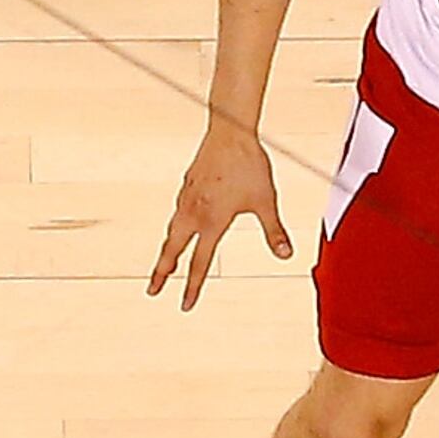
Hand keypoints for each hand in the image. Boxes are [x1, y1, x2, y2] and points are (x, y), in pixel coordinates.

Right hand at [149, 128, 292, 310]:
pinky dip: (175, 226)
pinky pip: (177, 212)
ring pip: (172, 230)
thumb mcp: (265, 202)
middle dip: (161, 272)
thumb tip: (286, 255)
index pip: (198, 263)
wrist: (230, 132)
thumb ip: (274, 231)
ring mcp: (187, 198)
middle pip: (172, 249)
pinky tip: (180, 226)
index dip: (191, 287)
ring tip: (164, 264)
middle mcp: (194, 213)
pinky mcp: (187, 184)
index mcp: (212, 222)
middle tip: (152, 291)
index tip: (184, 305)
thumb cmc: (250, 167)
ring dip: (167, 249)